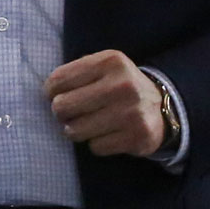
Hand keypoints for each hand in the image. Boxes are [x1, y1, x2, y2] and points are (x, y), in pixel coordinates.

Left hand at [45, 50, 167, 157]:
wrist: (162, 109)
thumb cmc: (120, 87)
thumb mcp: (104, 67)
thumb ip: (76, 72)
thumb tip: (47, 91)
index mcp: (111, 61)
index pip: (59, 79)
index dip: (49, 91)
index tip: (53, 95)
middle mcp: (122, 85)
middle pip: (63, 106)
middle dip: (61, 113)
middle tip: (69, 113)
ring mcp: (131, 112)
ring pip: (75, 130)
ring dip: (76, 130)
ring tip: (87, 124)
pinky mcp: (136, 137)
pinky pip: (95, 146)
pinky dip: (97, 143)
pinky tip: (107, 134)